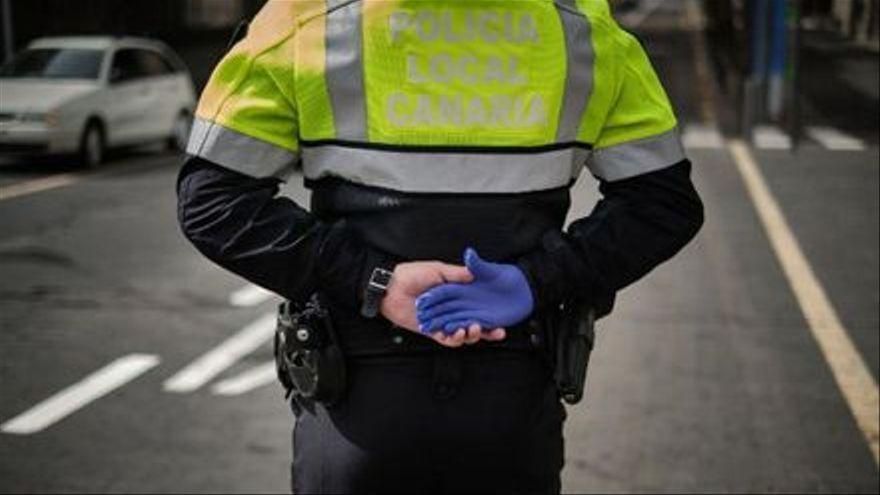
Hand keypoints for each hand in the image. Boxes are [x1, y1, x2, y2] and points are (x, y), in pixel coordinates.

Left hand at [416, 248, 533, 332]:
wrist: (391, 287)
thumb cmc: (412, 274)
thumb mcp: (438, 270)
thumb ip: (456, 274)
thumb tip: (474, 273)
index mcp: (456, 296)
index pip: (477, 307)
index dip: (490, 313)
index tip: (503, 317)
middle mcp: (452, 310)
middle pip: (474, 323)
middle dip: (487, 330)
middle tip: (496, 331)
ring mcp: (443, 322)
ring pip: (463, 334)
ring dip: (471, 334)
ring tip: (473, 329)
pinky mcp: (432, 331)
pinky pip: (447, 339)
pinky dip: (454, 338)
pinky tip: (458, 333)